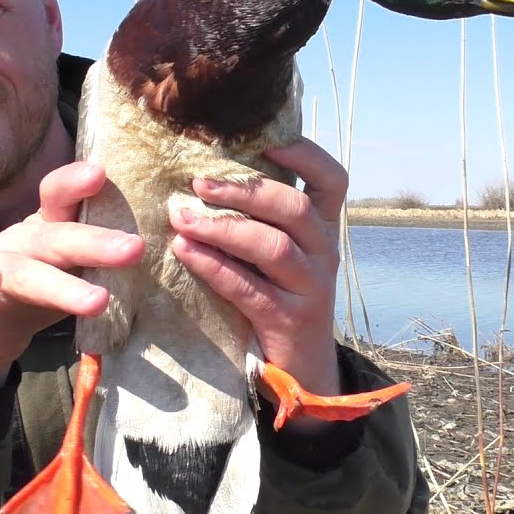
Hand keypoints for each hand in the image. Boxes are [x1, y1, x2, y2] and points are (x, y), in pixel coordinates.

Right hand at [0, 162, 145, 388]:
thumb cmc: (37, 298)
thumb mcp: (72, 274)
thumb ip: (101, 260)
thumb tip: (160, 245)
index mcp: (46, 229)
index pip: (59, 198)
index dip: (76, 184)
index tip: (102, 174)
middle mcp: (18, 240)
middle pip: (55, 236)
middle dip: (95, 242)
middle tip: (134, 249)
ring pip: (26, 272)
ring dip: (62, 285)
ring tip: (99, 300)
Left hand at [168, 138, 345, 399]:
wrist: (303, 373)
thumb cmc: (278, 298)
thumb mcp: (279, 255)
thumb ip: (259, 219)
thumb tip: (208, 171)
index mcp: (323, 230)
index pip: (332, 181)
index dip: (304, 155)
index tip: (265, 140)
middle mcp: (323, 254)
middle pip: (295, 209)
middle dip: (245, 190)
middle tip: (198, 181)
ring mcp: (310, 290)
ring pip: (273, 247)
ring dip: (224, 228)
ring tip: (182, 217)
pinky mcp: (288, 322)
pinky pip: (249, 289)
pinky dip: (215, 267)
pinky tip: (186, 252)